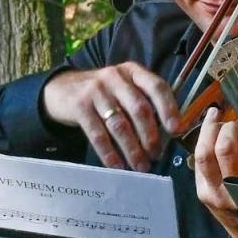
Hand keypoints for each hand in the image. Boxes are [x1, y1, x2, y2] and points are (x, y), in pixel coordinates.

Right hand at [40, 63, 180, 172]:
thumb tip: (169, 132)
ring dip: (132, 149)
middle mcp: (115, 77)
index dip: (168, 108)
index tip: (176, 130)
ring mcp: (95, 91)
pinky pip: (97, 134)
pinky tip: (117, 166)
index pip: (156, 86)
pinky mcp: (79, 106)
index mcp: (132, 71)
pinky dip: (109, 153)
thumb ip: (144, 101)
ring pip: (120, 125)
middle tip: (156, 155)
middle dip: (150, 136)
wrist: (62, 88)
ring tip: (141, 166)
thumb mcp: (124, 87)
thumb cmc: (103, 93)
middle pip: (139, 109)